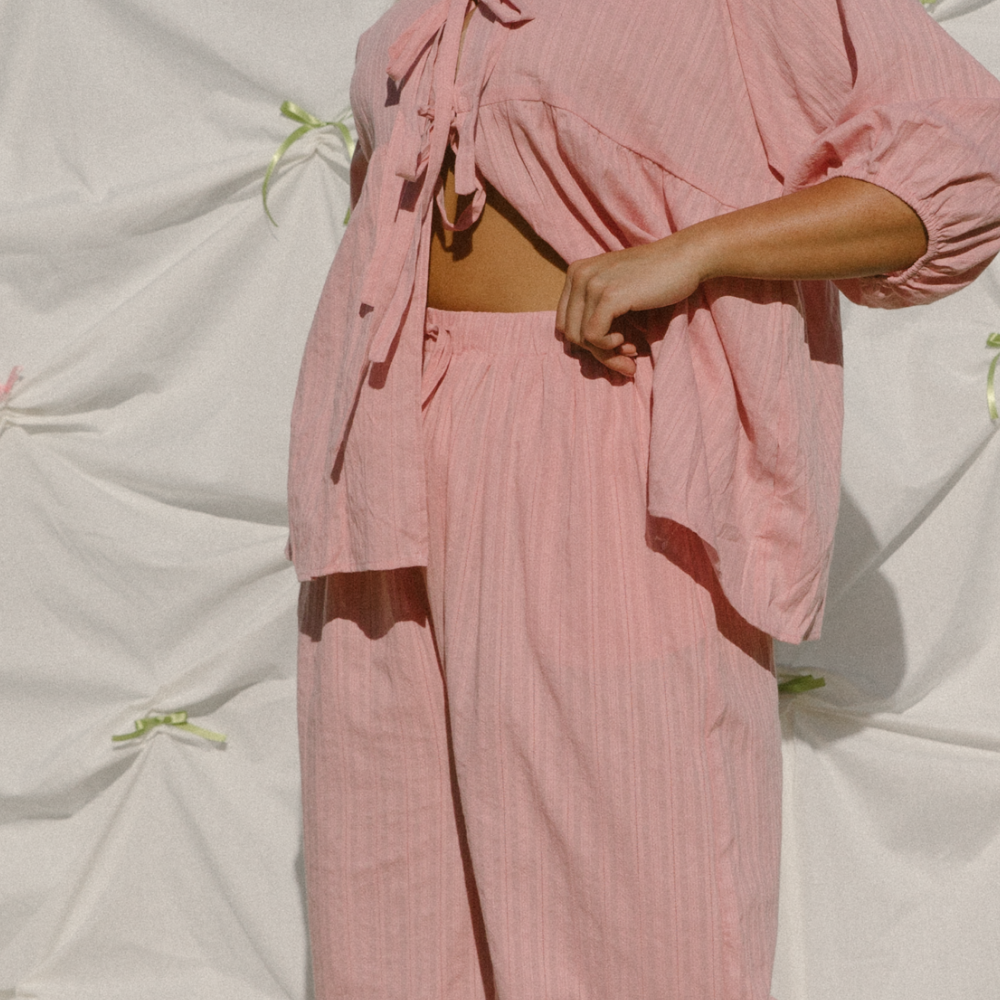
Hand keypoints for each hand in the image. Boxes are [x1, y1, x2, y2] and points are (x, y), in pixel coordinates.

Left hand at [555, 233, 704, 375]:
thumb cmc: (657, 279)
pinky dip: (610, 347)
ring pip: (582, 339)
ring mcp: (592, 283)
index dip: (586, 343)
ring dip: (607, 354)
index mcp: (576, 273)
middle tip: (625, 358)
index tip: (614, 348)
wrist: (686, 258)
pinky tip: (629, 341)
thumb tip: (589, 352)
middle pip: (570, 332)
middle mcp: (578, 275)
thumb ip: (597, 314)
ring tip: (631, 351)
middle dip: (597, 353)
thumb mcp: (618, 292)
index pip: (565, 322)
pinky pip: (594, 337)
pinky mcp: (608, 295)